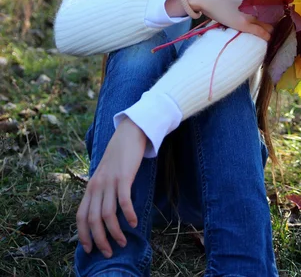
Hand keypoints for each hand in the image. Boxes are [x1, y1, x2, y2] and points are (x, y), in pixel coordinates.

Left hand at [76, 118, 145, 257]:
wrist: (129, 133)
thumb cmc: (119, 156)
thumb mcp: (104, 174)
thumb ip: (102, 190)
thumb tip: (103, 213)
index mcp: (91, 186)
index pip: (80, 216)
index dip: (83, 235)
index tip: (90, 249)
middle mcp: (97, 185)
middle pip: (93, 220)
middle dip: (100, 240)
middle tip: (109, 252)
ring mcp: (110, 181)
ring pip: (107, 214)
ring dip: (115, 232)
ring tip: (123, 242)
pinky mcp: (124, 176)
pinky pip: (124, 201)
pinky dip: (128, 215)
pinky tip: (134, 223)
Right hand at [187, 0, 272, 40]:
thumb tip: (260, 3)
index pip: (276, 5)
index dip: (276, 12)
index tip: (275, 16)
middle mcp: (256, 3)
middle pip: (274, 16)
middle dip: (274, 21)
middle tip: (270, 26)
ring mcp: (250, 14)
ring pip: (269, 25)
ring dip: (270, 29)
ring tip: (267, 32)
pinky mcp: (244, 24)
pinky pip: (261, 33)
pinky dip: (266, 36)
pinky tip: (267, 38)